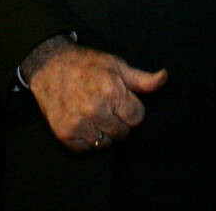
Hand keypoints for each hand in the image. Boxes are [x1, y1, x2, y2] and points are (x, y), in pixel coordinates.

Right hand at [25, 39, 166, 150]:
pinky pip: (87, 149)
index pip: (137, 118)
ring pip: (106, 143)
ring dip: (105, 133)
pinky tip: (86, 124)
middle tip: (109, 108)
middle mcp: (95, 110)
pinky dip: (89, 140)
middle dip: (120, 122)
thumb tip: (164, 78)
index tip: (124, 102)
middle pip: (123, 133)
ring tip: (97, 116)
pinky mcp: (65, 134)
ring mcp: (78, 124)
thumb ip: (142, 79)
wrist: (51, 67)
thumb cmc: (87, 65)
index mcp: (111, 92)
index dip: (133, 110)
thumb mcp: (117, 66)